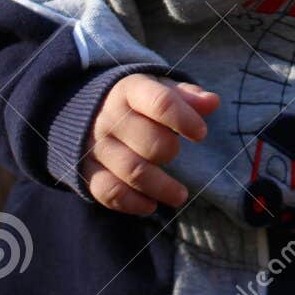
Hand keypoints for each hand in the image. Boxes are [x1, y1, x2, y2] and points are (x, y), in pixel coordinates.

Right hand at [81, 74, 219, 214]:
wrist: (83, 109)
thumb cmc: (136, 101)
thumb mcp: (159, 89)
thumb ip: (187, 96)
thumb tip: (212, 102)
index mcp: (130, 91)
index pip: (161, 103)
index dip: (185, 119)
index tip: (201, 134)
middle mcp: (110, 117)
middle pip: (149, 141)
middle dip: (170, 151)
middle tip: (177, 153)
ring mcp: (96, 146)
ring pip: (132, 171)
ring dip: (161, 187)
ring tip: (180, 196)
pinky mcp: (87, 170)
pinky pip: (109, 192)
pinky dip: (133, 203)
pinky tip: (151, 205)